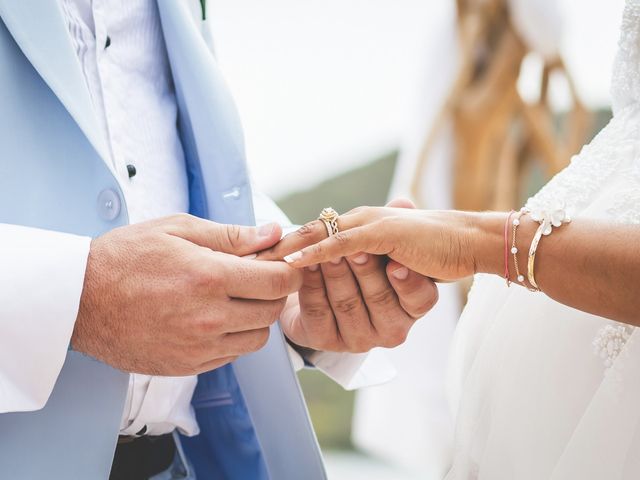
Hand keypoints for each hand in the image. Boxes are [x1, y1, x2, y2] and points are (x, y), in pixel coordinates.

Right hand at [72, 214, 302, 375]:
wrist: (79, 300)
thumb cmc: (126, 257)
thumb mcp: (177, 229)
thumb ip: (231, 235)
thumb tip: (273, 234)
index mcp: (210, 278)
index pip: (279, 282)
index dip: (289, 271)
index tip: (283, 264)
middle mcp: (209, 318)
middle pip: (272, 311)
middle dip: (273, 292)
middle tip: (254, 277)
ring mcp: (198, 347)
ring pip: (256, 338)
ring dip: (255, 318)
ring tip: (231, 299)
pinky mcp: (187, 366)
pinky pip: (231, 355)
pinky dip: (232, 337)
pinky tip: (212, 318)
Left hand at [258, 200, 438, 351]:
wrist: (319, 292)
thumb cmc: (365, 261)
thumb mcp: (384, 245)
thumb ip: (395, 227)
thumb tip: (402, 202)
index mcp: (413, 306)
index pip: (421, 298)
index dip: (409, 284)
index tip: (396, 265)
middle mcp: (391, 327)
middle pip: (379, 299)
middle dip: (364, 271)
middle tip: (355, 249)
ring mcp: (360, 338)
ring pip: (347, 303)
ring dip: (335, 274)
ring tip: (328, 254)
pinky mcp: (328, 340)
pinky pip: (318, 312)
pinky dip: (311, 285)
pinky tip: (303, 264)